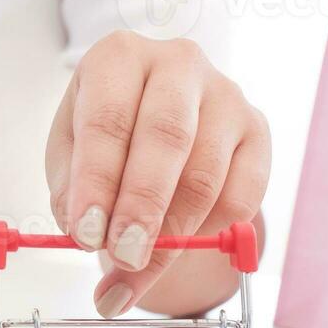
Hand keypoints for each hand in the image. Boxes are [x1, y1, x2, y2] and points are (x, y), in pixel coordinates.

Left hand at [46, 32, 269, 316]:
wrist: (160, 124)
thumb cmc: (107, 136)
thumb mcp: (70, 153)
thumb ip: (70, 193)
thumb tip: (86, 236)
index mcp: (119, 57)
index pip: (109, 120)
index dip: (97, 183)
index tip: (86, 235)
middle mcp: (178, 63)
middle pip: (167, 139)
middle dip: (143, 208)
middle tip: (123, 258)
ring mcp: (226, 94)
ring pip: (205, 176)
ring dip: (173, 235)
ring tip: (137, 271)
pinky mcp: (258, 129)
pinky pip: (241, 196)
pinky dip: (208, 232)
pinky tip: (180, 240)